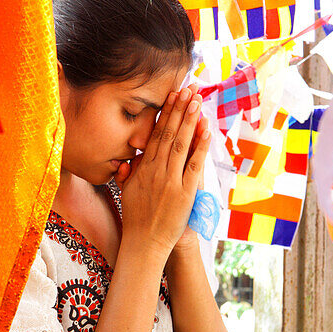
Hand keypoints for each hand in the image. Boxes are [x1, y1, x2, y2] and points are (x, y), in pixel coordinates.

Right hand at [116, 87, 210, 260]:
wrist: (144, 243)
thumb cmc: (136, 219)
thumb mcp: (126, 192)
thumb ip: (127, 174)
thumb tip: (126, 160)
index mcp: (142, 168)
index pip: (154, 134)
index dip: (165, 113)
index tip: (172, 95)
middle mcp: (155, 170)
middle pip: (168, 133)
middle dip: (178, 109)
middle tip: (187, 88)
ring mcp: (170, 180)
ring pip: (180, 143)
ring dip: (189, 120)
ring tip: (196, 99)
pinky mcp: (184, 192)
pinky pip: (193, 164)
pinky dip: (200, 146)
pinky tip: (206, 129)